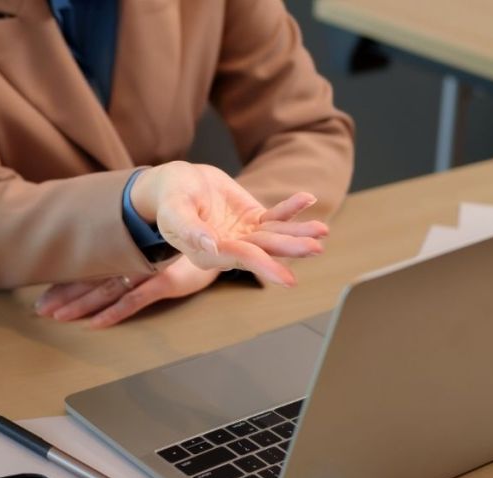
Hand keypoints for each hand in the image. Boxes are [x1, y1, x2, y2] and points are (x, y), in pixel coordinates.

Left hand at [35, 257, 219, 327]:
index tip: (45, 293)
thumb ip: (142, 253)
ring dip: (79, 304)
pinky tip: (94, 324)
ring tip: (55, 316)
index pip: (92, 267)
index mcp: (132, 250)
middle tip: (39, 309)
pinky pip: (134, 300)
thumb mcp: (163, 244)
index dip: (68, 280)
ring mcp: (150, 271)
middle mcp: (136, 259)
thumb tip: (116, 265)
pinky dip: (113, 312)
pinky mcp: (168, 281)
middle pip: (92, 280)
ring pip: (106, 290)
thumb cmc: (197, 239)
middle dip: (64, 294)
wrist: (231, 235)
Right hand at [130, 161, 327, 286]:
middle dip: (289, 249)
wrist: (176, 184)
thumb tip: (209, 245)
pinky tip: (307, 198)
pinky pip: (276, 216)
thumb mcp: (173, 210)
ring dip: (298, 233)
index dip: (263, 266)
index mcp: (208, 253)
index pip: (239, 258)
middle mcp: (230, 248)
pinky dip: (292, 208)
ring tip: (322, 230)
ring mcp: (243, 234)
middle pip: (263, 250)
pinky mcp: (253, 219)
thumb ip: (189, 228)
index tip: (287, 278)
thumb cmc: (170, 198)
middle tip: (314, 249)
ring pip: (275, 236)